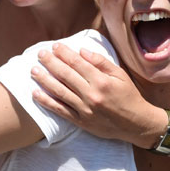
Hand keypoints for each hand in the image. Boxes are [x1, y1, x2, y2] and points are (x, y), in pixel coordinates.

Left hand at [31, 44, 161, 147]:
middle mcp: (91, 95)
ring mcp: (85, 109)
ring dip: (44, 80)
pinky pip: (60, 110)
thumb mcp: (120, 75)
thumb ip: (101, 62)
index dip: (64, 53)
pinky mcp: (81, 121)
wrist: (135, 124)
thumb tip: (82, 51)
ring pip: (59, 92)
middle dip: (50, 62)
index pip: (77, 63)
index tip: (55, 46)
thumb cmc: (129, 96)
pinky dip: (46, 102)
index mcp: (101, 81)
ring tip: (33, 70)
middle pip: (65, 75)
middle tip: (40, 54)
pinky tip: (35, 94)